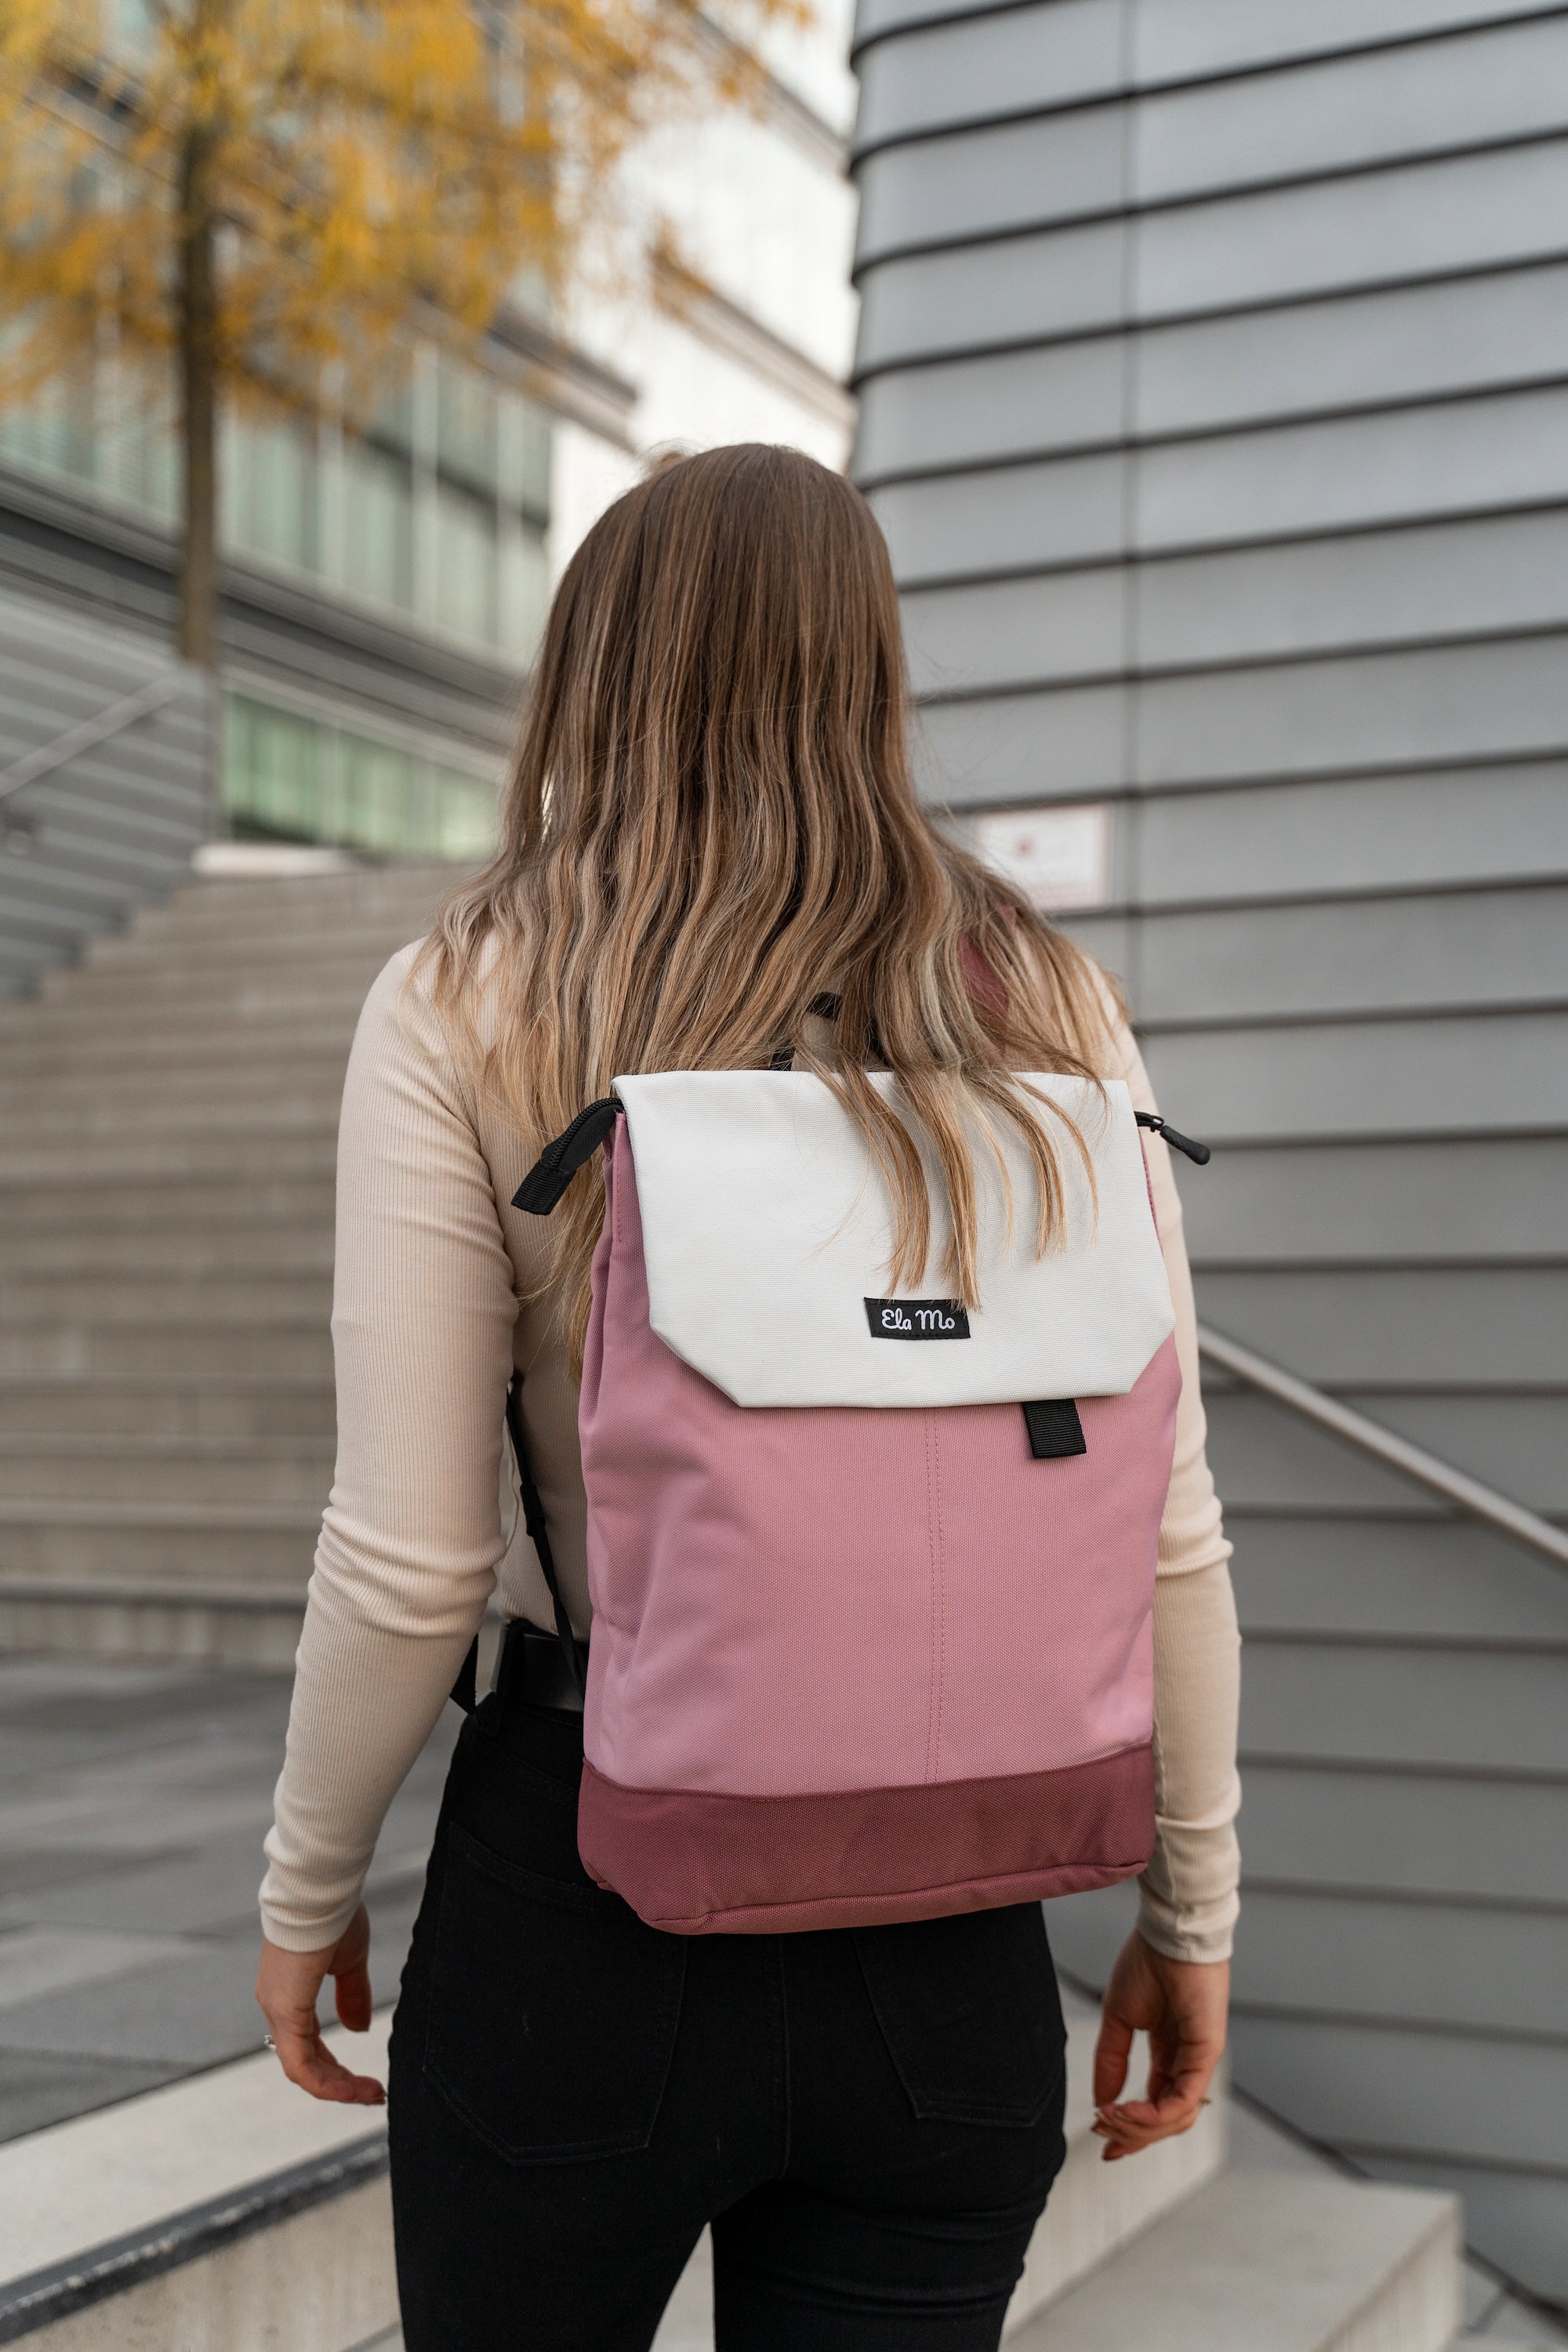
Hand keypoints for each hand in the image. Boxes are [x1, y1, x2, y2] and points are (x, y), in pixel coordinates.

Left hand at [255, 1903, 384, 2104]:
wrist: (319, 1890)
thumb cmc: (333, 1915)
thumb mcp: (349, 1961)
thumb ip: (352, 1996)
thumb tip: (358, 2028)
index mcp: (289, 1992)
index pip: (308, 2043)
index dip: (335, 2066)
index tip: (366, 2079)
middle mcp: (276, 2005)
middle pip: (304, 2062)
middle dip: (339, 2083)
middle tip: (372, 2094)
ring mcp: (278, 2010)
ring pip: (302, 2069)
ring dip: (337, 2088)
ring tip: (371, 2095)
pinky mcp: (285, 2012)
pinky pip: (301, 2065)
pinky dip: (327, 2083)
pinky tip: (354, 2088)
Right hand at [1091, 1927, 1227, 2161]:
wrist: (1169, 1933)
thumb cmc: (1147, 1964)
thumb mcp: (1118, 2018)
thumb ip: (1110, 2060)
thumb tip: (1101, 2101)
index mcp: (1168, 2054)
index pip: (1153, 2105)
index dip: (1129, 2128)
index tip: (1102, 2143)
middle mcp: (1185, 2063)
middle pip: (1163, 2120)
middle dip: (1131, 2134)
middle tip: (1102, 2133)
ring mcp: (1198, 2061)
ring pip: (1174, 2118)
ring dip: (1140, 2127)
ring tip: (1111, 2118)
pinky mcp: (1206, 2054)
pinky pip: (1183, 2100)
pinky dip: (1155, 2115)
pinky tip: (1127, 2110)